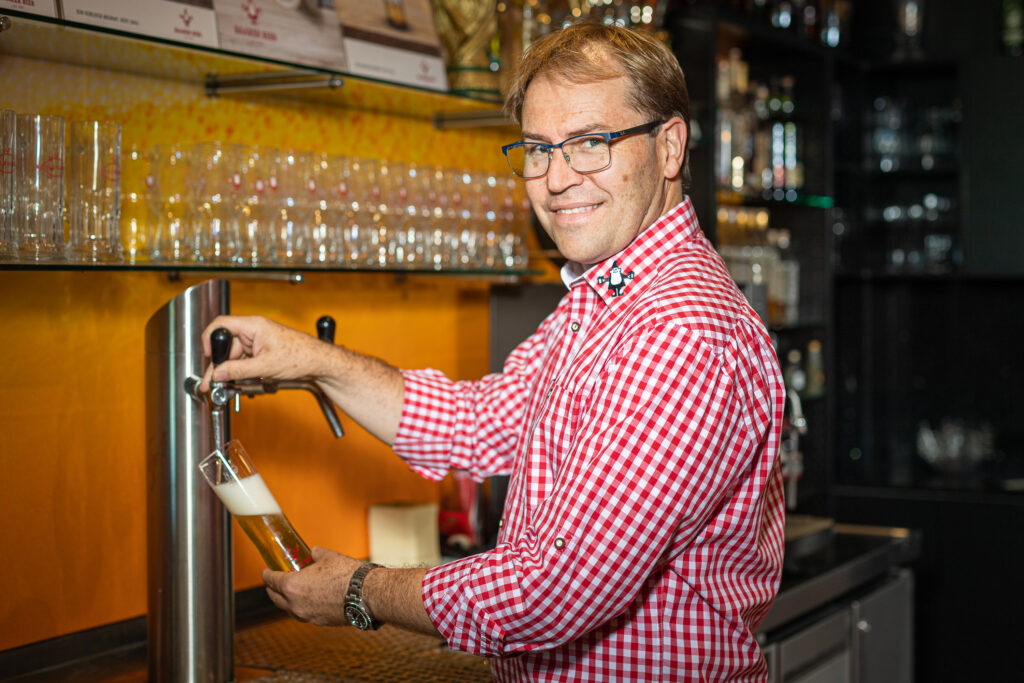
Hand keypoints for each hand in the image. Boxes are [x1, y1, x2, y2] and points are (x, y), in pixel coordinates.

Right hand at [198, 315, 329, 391]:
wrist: (319, 363)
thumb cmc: (301, 356)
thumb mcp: (266, 366)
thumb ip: (239, 370)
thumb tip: (219, 373)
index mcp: (254, 326)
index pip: (222, 324)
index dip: (210, 338)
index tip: (207, 355)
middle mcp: (254, 331)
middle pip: (227, 345)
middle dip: (218, 364)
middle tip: (211, 382)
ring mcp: (258, 342)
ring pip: (234, 356)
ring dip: (228, 371)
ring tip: (221, 386)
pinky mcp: (262, 352)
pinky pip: (244, 361)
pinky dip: (238, 372)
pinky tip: (234, 383)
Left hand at [262, 547, 361, 626]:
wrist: (365, 594)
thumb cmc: (346, 574)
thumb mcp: (329, 556)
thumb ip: (317, 554)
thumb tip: (314, 552)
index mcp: (293, 586)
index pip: (271, 580)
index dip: (267, 574)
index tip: (266, 571)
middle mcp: (296, 604)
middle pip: (275, 598)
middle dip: (272, 589)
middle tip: (274, 582)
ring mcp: (307, 615)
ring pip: (289, 609)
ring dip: (286, 601)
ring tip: (290, 593)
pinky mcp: (319, 622)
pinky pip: (304, 615)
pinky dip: (301, 607)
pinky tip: (309, 601)